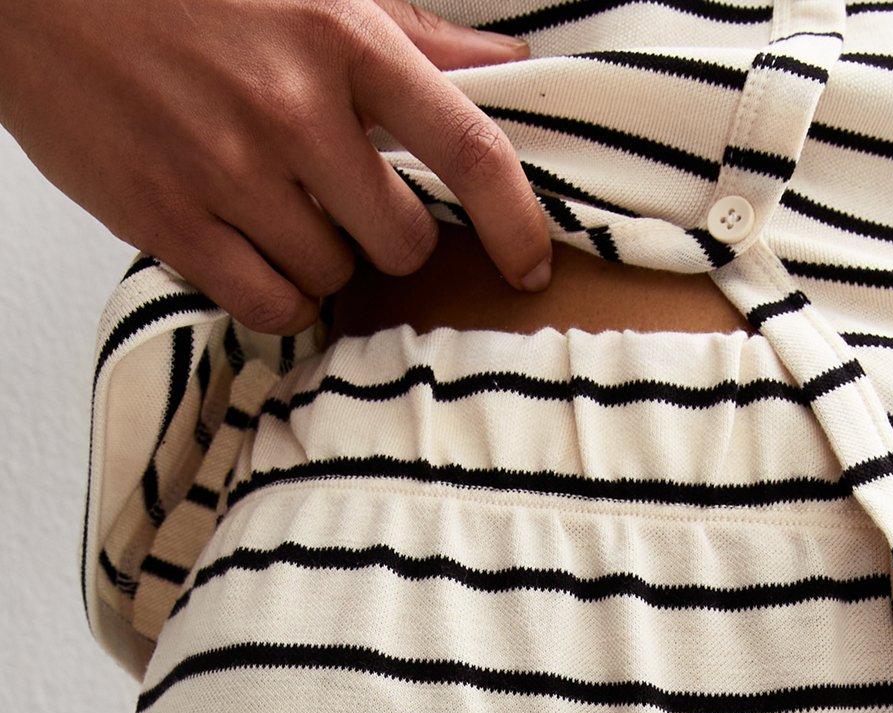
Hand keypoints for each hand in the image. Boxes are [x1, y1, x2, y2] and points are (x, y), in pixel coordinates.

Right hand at [0, 0, 552, 333]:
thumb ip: (413, 36)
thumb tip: (507, 65)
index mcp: (340, 39)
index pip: (467, 147)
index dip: (516, 219)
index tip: (531, 263)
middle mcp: (291, 108)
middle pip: (399, 240)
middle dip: (386, 238)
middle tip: (346, 204)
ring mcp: (228, 171)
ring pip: (332, 278)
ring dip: (320, 261)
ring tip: (275, 207)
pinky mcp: (170, 221)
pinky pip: (269, 306)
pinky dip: (274, 294)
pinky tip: (251, 250)